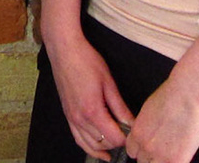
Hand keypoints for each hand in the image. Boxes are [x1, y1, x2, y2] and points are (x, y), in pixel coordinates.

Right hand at [47, 31, 133, 161]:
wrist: (64, 50)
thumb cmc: (86, 61)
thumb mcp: (108, 82)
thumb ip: (120, 107)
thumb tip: (132, 122)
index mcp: (92, 111)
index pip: (114, 138)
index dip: (126, 138)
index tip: (134, 132)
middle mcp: (79, 118)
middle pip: (103, 144)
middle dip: (117, 143)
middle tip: (128, 134)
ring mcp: (71, 118)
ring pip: (89, 145)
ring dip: (104, 148)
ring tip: (116, 148)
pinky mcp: (67, 115)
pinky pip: (77, 138)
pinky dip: (88, 146)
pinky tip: (98, 148)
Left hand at [122, 76, 198, 162]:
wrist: (188, 94)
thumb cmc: (172, 96)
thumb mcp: (149, 111)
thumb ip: (145, 127)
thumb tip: (149, 135)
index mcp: (137, 133)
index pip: (132, 151)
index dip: (142, 150)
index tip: (148, 149)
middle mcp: (145, 146)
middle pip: (143, 161)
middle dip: (151, 157)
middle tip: (163, 149)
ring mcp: (160, 155)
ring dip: (163, 161)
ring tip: (172, 151)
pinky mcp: (176, 160)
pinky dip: (177, 161)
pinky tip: (182, 153)